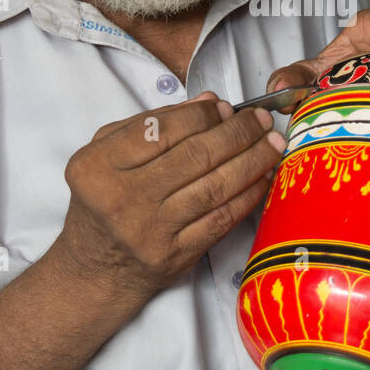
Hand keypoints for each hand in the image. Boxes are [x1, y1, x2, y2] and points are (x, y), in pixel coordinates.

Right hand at [53, 92, 285, 301]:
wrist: (96, 268)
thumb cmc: (104, 201)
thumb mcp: (107, 154)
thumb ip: (153, 123)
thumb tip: (209, 102)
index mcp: (99, 165)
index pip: (163, 129)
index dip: (203, 114)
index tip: (227, 107)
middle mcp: (124, 198)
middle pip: (196, 155)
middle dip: (238, 132)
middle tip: (261, 120)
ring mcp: (151, 230)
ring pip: (215, 186)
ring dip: (252, 161)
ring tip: (272, 144)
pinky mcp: (176, 255)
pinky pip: (222, 218)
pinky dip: (248, 195)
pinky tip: (262, 177)